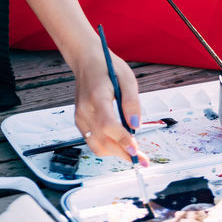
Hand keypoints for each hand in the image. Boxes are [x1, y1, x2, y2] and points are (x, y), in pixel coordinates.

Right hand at [72, 43, 144, 164]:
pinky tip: (119, 143)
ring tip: (132, 152)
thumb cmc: (107, 66)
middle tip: (142, 160)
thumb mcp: (127, 77)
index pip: (107, 124)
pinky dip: (107, 147)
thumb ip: (132, 101)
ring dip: (115, 153)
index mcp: (96, 96)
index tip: (136, 151)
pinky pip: (92, 142)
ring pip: (97, 146)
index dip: (122, 140)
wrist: (85, 61)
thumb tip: (136, 124)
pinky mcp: (79, 121)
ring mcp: (79, 117)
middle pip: (103, 140)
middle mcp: (84, 109)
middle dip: (123, 153)